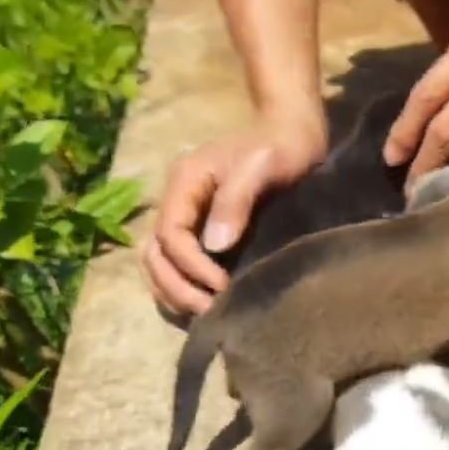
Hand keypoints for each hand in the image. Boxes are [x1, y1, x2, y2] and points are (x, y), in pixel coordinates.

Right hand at [143, 110, 327, 315]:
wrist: (293, 134)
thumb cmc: (282, 146)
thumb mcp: (263, 165)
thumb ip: (237, 200)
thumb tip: (215, 246)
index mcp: (185, 182)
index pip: (170, 234)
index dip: (191, 266)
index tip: (222, 286)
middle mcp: (177, 201)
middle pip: (155, 255)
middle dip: (177, 288)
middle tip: (211, 312)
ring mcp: (186, 218)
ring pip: (159, 264)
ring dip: (175, 294)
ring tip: (208, 316)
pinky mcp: (200, 232)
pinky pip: (176, 266)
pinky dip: (183, 289)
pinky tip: (208, 306)